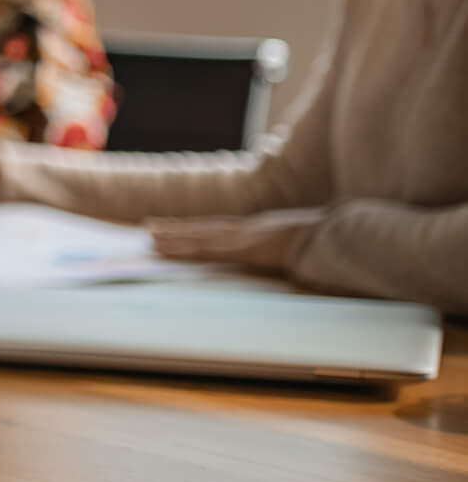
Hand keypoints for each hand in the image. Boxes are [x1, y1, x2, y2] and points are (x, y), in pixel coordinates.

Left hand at [145, 209, 320, 272]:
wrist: (330, 233)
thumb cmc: (320, 241)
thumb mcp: (299, 245)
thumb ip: (288, 249)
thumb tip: (285, 254)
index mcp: (258, 229)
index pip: (220, 229)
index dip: (197, 228)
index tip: (177, 227)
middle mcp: (245, 229)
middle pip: (204, 229)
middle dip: (177, 229)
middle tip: (150, 229)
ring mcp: (243, 236)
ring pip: (201, 237)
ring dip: (175, 238)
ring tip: (151, 238)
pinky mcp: (242, 247)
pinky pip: (208, 249)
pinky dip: (187, 248)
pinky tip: (169, 249)